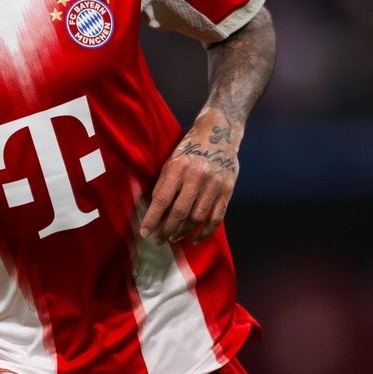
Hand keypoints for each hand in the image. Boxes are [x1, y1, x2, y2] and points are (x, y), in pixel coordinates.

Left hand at [139, 110, 242, 244]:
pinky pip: (216, 218)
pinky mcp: (227, 191)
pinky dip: (205, 232)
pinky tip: (195, 239)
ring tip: (174, 237)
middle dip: (167, 229)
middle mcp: (197, 176)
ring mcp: (214, 184)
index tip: (145, 233)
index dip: (152, 219)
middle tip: (159, 240)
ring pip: (197, 217)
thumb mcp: (172, 160)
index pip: (162, 199)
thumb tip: (153, 209)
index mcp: (178, 167)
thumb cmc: (190, 149)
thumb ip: (163, 184)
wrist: (219, 133)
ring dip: (184, 231)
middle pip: (180, 212)